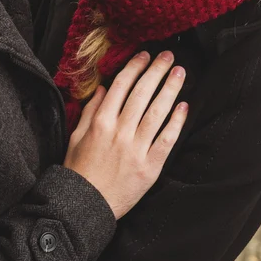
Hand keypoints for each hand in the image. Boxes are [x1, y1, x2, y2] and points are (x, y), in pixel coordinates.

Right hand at [63, 51, 187, 219]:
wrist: (86, 205)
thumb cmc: (79, 169)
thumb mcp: (77, 136)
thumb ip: (90, 110)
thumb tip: (103, 88)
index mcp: (101, 122)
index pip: (121, 85)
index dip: (135, 67)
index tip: (145, 55)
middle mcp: (119, 132)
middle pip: (142, 94)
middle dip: (156, 71)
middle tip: (168, 56)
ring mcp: (136, 149)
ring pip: (157, 112)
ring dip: (170, 90)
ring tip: (179, 73)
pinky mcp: (150, 167)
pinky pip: (166, 140)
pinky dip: (176, 122)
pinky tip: (183, 107)